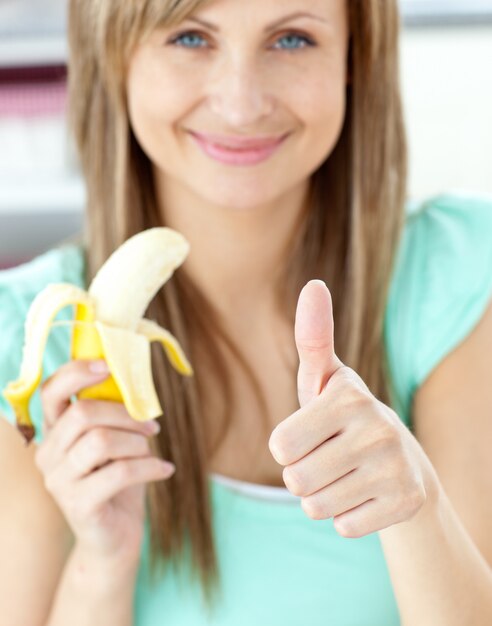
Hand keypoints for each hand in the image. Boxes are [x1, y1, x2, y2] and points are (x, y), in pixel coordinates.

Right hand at [34, 359, 174, 566]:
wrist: (116, 536)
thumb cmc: (118, 479)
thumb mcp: (116, 440)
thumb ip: (114, 413)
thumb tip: (134, 379)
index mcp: (54, 431)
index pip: (51, 391)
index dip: (77, 373)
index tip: (108, 367)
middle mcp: (47, 454)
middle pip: (82, 413)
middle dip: (125, 413)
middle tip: (151, 424)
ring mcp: (58, 481)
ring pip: (101, 441)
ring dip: (137, 441)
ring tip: (151, 449)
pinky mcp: (78, 504)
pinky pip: (120, 472)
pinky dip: (150, 467)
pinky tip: (166, 469)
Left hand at [268, 280, 438, 537]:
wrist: (403, 462)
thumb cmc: (344, 416)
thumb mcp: (324, 379)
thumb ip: (312, 336)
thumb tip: (314, 284)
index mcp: (349, 397)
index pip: (281, 444)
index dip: (288, 445)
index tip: (309, 433)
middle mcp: (377, 429)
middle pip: (296, 479)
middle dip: (301, 474)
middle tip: (327, 458)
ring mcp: (396, 468)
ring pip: (316, 506)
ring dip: (321, 497)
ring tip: (344, 475)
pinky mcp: (406, 502)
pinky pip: (343, 526)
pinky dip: (346, 516)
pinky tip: (364, 494)